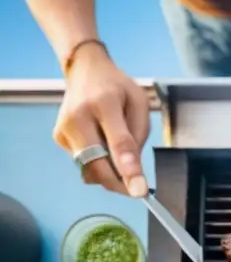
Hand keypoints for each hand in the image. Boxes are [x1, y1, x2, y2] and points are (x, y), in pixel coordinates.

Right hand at [53, 42, 149, 196]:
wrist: (85, 71)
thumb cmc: (118, 88)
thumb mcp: (139, 104)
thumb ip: (138, 135)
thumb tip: (133, 170)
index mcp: (104, 103)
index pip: (117, 143)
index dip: (129, 170)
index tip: (139, 191)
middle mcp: (77, 117)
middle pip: (97, 164)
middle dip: (119, 183)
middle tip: (137, 188)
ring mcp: (63, 128)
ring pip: (89, 168)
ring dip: (109, 172)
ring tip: (119, 153)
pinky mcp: (59, 137)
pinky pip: (83, 162)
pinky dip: (98, 163)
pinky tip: (103, 144)